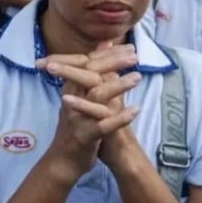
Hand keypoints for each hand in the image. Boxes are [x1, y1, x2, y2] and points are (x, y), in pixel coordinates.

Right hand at [36, 44, 140, 178]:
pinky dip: (119, 118)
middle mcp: (72, 97)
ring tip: (138, 77)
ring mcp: (78, 117)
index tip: (129, 47)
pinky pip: (103, 126)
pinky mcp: (85, 136)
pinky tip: (135, 110)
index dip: (108, 53)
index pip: (88, 62)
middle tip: (134, 56)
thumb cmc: (77, 123)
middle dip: (113, 62)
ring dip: (118, 85)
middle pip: (90, 73)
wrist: (64, 159)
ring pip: (97, 96)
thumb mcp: (82, 94)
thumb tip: (106, 43)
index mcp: (71, 86)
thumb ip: (94, 69)